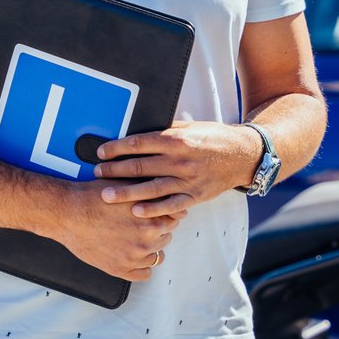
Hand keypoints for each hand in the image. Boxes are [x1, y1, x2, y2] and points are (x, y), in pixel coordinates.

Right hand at [47, 183, 181, 281]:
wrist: (68, 212)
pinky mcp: (120, 270)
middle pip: (166, 237)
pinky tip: (132, 255)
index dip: (162, 214)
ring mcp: (134, 257)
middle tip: (140, 224)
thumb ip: (154, 196)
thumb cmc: (96, 196)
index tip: (153, 213)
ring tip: (135, 238)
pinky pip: (145, 274)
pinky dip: (141, 266)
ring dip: (150, 248)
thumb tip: (177, 205)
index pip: (174, 219)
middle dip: (157, 230)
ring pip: (157, 256)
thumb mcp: (129, 188)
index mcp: (153, 219)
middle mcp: (147, 240)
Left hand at [93, 121, 261, 218]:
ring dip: (126, 192)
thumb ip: (165, 130)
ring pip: (151, 188)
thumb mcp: (190, 127)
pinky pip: (170, 205)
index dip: (116, 148)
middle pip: (139, 166)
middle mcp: (180, 159)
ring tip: (105, 195)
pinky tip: (136, 211)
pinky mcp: (195, 195)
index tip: (100, 152)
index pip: (138, 143)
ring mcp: (188, 179)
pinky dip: (153, 209)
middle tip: (95, 174)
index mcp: (176, 139)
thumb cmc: (213, 137)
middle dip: (114, 170)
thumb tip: (138, 130)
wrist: (243, 155)